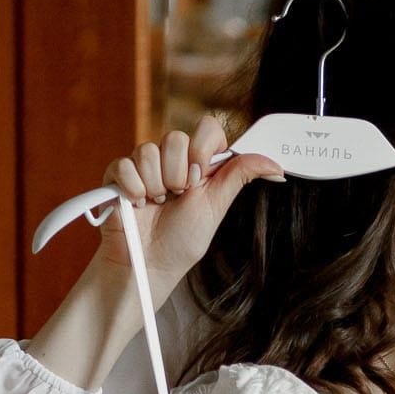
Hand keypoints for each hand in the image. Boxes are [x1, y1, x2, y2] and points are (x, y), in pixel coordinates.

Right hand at [96, 116, 283, 291]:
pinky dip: (133, 189)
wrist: (150, 265)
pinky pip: (124, 165)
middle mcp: (170, 159)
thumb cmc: (183, 241)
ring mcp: (143, 166)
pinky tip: (137, 204)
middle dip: (178, 175)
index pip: (207, 128)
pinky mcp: (117, 175)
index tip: (200, 177)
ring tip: (156, 205)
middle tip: (177, 197)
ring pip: (147, 151)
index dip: (203, 150)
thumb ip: (240, 176)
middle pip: (175, 137)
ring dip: (155, 186)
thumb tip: (277, 166)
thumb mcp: (216, 206)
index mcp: (198, 163)